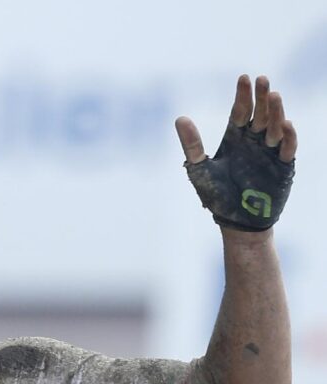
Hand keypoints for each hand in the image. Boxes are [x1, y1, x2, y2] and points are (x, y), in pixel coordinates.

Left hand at [176, 75, 296, 230]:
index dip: (243, 95)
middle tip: (263, 79)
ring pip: (275, 127)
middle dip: (262, 97)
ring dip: (276, 112)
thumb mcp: (199, 168)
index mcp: (235, 138)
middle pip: (260, 114)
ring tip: (274, 95)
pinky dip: (287, 136)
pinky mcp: (282, 166)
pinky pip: (287, 148)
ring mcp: (269, 152)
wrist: (236, 221)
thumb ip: (192, 144)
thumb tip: (180, 118)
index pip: (240, 111)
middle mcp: (253, 141)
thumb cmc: (216, 195)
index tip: (243, 78)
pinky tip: (284, 124)